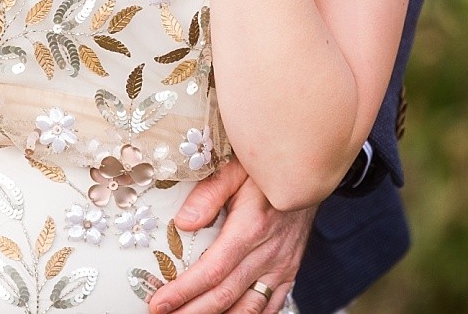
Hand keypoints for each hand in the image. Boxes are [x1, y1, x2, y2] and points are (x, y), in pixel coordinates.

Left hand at [148, 161, 315, 313]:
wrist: (308, 172)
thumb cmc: (267, 169)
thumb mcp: (236, 168)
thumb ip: (209, 193)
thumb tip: (183, 222)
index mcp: (251, 227)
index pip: (212, 269)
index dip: (184, 291)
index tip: (159, 302)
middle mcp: (269, 251)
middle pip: (225, 294)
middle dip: (191, 311)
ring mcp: (282, 265)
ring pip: (248, 307)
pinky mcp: (290, 271)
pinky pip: (270, 305)